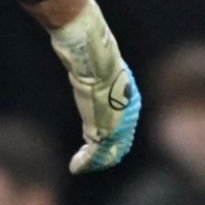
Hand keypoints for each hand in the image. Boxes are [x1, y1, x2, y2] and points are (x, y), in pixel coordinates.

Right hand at [47, 1, 140, 172]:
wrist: (91, 54)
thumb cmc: (89, 50)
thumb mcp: (92, 61)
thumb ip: (89, 63)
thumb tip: (75, 38)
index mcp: (129, 98)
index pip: (124, 125)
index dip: (112, 139)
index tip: (96, 145)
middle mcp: (128, 112)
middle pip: (120, 142)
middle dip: (105, 155)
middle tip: (88, 161)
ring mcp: (118, 121)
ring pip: (110, 152)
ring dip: (94, 162)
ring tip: (79, 166)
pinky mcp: (104, 128)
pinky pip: (98, 153)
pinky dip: (86, 162)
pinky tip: (75, 167)